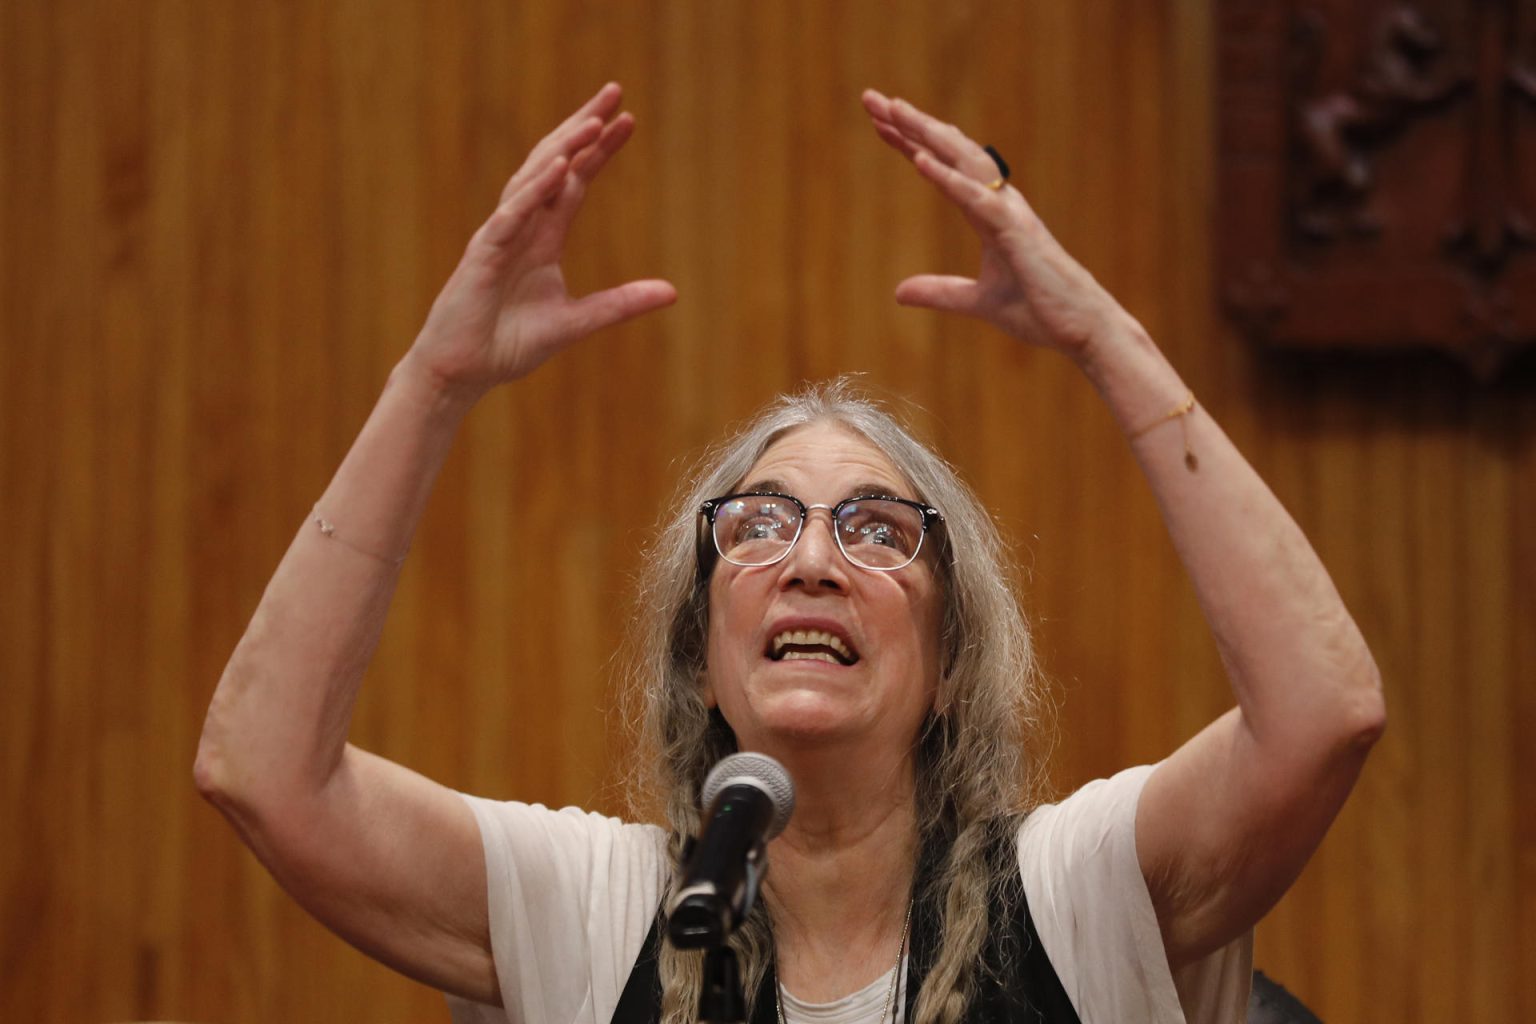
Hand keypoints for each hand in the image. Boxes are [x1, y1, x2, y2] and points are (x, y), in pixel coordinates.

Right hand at [404, 83, 676, 401]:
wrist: (462, 371)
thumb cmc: (508, 344)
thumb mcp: (576, 322)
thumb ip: (620, 304)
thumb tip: (672, 292)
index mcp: (543, 238)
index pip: (575, 182)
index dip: (600, 151)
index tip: (628, 120)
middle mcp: (522, 227)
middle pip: (555, 164)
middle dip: (583, 128)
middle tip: (615, 93)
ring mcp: (499, 237)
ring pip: (532, 182)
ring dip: (562, 151)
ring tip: (592, 123)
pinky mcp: (483, 256)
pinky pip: (509, 217)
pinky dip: (533, 192)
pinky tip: (556, 169)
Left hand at [862, 89, 1135, 359]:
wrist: (1082, 328)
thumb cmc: (1041, 310)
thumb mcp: (978, 302)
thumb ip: (940, 292)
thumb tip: (898, 292)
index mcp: (991, 213)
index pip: (944, 167)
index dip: (911, 144)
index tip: (879, 123)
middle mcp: (1000, 203)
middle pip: (951, 151)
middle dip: (911, 124)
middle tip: (872, 99)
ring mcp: (1010, 214)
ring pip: (964, 161)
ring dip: (927, 134)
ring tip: (894, 111)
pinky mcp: (1016, 233)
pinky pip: (976, 199)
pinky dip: (947, 178)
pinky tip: (919, 159)